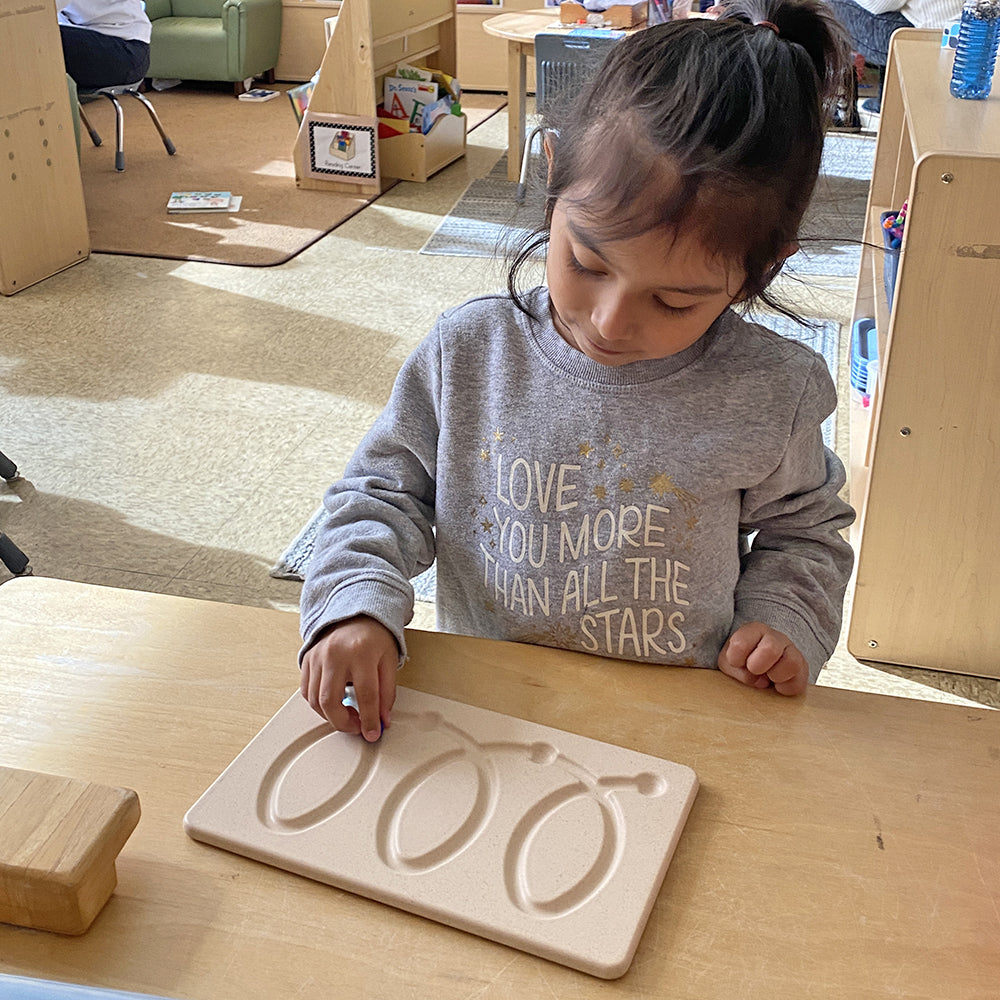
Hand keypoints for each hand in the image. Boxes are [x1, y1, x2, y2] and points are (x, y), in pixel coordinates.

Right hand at [300, 616, 398, 740]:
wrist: (356, 614)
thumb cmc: (375, 637)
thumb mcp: (389, 661)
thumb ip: (387, 692)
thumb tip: (383, 721)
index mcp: (361, 652)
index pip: (366, 695)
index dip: (370, 719)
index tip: (373, 733)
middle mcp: (335, 654)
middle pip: (331, 701)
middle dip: (343, 723)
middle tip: (357, 727)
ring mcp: (318, 657)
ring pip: (315, 700)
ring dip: (330, 716)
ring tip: (347, 715)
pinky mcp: (307, 660)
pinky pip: (306, 691)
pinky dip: (318, 704)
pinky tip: (332, 704)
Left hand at [717, 623, 807, 695]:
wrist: (759, 663)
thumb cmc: (742, 660)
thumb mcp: (729, 663)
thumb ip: (736, 670)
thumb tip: (758, 680)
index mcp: (754, 630)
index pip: (740, 644)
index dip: (735, 659)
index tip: (736, 662)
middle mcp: (776, 638)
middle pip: (770, 649)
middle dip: (757, 666)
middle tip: (754, 670)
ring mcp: (792, 652)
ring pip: (792, 663)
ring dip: (775, 676)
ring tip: (768, 677)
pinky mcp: (803, 670)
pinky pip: (798, 683)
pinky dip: (785, 689)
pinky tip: (777, 684)